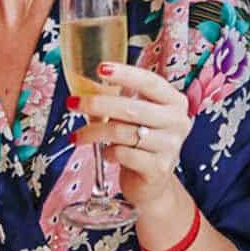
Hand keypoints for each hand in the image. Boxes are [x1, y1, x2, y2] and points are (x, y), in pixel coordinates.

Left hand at [70, 62, 192, 211]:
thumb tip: (87, 86)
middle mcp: (177, 121)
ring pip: (122, 132)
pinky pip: (124, 154)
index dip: (125, 74)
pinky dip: (108, 153)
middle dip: (97, 104)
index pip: (150, 82)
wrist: (152, 182)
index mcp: (174, 102)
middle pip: (131, 108)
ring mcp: (170, 146)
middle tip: (72, 103)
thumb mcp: (137, 117)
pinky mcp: (158, 168)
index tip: (100, 68)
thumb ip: (121, 100)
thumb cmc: (141, 142)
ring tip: (77, 136)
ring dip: (93, 132)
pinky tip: (105, 154)